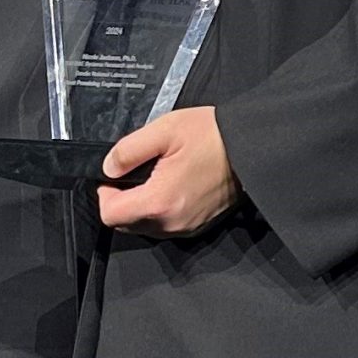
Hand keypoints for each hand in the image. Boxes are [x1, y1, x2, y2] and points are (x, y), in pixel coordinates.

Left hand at [99, 106, 240, 237]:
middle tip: (134, 174)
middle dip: (122, 202)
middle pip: (125, 225)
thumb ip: (128, 150)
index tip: (114, 176)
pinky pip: (166, 226)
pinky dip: (161, 211)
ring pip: (146, 227)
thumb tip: (108, 168)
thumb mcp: (165, 130)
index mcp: (160, 201)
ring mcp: (187, 227)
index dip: (104, 193)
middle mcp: (172, 223)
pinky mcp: (199, 225)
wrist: (253, 147)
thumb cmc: (213, 135)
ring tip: (155, 178)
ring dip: (141, 208)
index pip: (110, 215)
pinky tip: (172, 187)